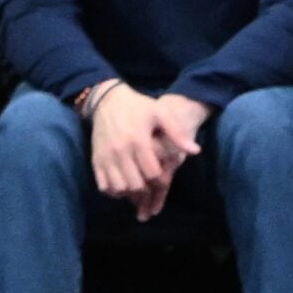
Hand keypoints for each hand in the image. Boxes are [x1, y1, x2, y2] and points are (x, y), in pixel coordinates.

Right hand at [91, 84, 199, 218]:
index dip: (161, 181)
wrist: (106, 99)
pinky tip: (123, 186)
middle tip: (152, 185)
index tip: (164, 178)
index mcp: (138, 140)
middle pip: (135, 184)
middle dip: (147, 190)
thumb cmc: (137, 106)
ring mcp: (106, 156)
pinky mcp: (96, 159)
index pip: (152, 173)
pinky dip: (114, 190)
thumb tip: (196, 151)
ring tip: (138, 186)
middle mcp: (120, 151)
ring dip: (130, 192)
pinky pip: (103, 185)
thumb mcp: (160, 113)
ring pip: (119, 187)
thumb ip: (177, 133)